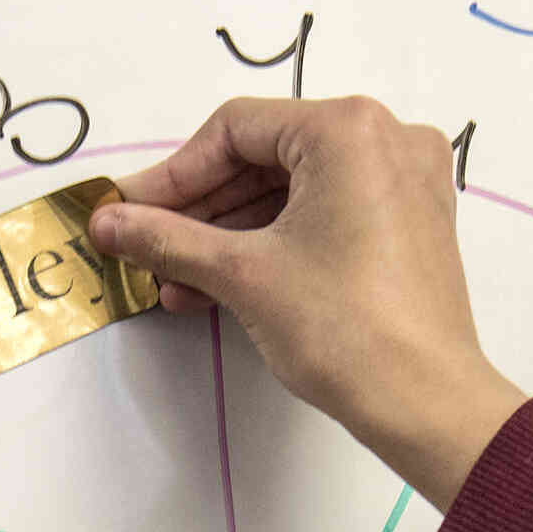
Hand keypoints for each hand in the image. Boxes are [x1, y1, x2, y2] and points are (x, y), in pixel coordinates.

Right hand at [94, 95, 529, 509]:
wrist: (425, 403)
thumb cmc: (343, 329)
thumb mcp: (242, 274)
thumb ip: (168, 238)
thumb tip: (107, 223)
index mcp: (348, 129)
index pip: (236, 130)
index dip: (173, 174)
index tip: (129, 211)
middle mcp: (385, 138)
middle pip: (266, 157)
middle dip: (200, 209)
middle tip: (145, 245)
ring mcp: (404, 181)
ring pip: (294, 191)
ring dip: (231, 233)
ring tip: (176, 280)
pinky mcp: (411, 222)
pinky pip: (327, 214)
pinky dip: (276, 242)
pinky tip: (222, 283)